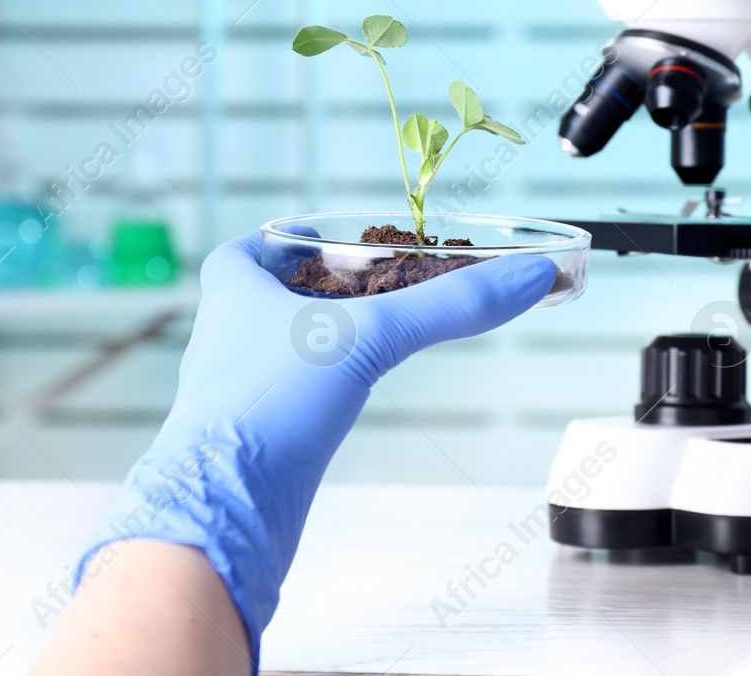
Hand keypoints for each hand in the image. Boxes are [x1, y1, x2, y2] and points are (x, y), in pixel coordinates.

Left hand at [71, 232, 555, 668]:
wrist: (224, 510)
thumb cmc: (266, 407)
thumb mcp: (372, 336)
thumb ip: (450, 306)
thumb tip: (526, 276)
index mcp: (234, 294)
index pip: (247, 251)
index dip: (280, 243)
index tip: (321, 240)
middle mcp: (225, 340)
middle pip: (266, 300)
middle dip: (313, 293)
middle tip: (362, 289)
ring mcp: (233, 396)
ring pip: (276, 355)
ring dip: (316, 346)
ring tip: (365, 342)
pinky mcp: (249, 444)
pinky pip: (284, 405)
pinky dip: (315, 398)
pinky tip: (345, 407)